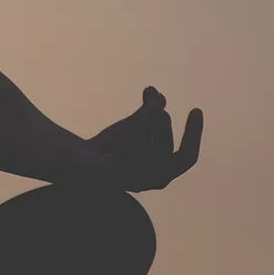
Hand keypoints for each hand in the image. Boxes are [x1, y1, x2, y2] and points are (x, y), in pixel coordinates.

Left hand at [84, 86, 203, 190]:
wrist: (78, 160)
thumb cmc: (110, 146)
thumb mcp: (133, 124)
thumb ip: (148, 110)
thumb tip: (156, 93)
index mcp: (164, 170)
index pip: (188, 156)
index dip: (194, 134)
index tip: (196, 109)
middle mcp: (153, 180)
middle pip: (166, 147)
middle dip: (160, 123)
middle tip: (150, 107)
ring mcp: (135, 181)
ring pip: (145, 150)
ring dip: (140, 126)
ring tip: (132, 118)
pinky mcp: (114, 177)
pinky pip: (125, 153)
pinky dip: (126, 137)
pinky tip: (118, 134)